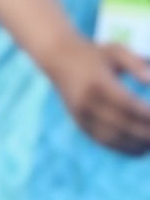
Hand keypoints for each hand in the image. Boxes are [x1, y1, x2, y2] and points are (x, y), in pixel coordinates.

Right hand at [53, 39, 149, 154]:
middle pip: (121, 125)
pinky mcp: (80, 124)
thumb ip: (136, 64)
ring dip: (136, 145)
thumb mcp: (116, 51)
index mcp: (98, 83)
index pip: (127, 105)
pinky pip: (104, 141)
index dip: (146, 115)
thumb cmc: (93, 54)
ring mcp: (82, 116)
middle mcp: (87, 103)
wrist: (58, 60)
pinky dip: (123, 148)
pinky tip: (140, 148)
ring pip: (113, 138)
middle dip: (145, 133)